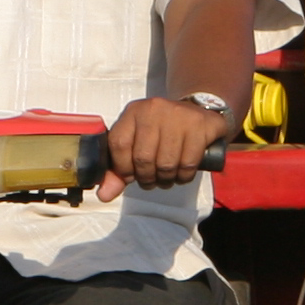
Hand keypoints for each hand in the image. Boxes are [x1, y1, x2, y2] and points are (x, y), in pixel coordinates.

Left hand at [101, 95, 223, 196]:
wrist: (196, 111)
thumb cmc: (162, 131)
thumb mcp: (137, 142)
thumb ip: (118, 170)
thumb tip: (104, 195)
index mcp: (133, 112)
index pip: (119, 144)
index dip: (123, 168)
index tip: (131, 176)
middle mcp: (154, 109)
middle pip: (143, 158)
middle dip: (146, 178)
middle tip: (152, 180)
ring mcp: (178, 115)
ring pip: (166, 164)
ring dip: (166, 180)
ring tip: (167, 178)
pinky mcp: (200, 125)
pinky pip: (188, 163)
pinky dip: (184, 176)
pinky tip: (182, 174)